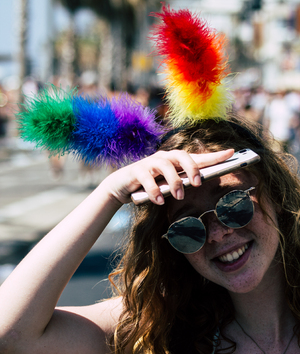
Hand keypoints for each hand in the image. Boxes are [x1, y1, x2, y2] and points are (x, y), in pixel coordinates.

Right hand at [104, 148, 233, 204]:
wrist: (122, 185)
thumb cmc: (150, 185)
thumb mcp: (168, 184)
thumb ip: (181, 183)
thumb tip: (200, 184)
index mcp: (174, 161)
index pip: (197, 157)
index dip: (214, 155)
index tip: (232, 153)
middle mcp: (163, 158)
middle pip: (181, 155)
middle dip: (192, 168)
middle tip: (198, 183)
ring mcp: (149, 163)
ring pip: (164, 165)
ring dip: (173, 181)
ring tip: (178, 196)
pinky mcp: (136, 171)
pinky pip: (147, 178)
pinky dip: (154, 190)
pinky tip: (159, 200)